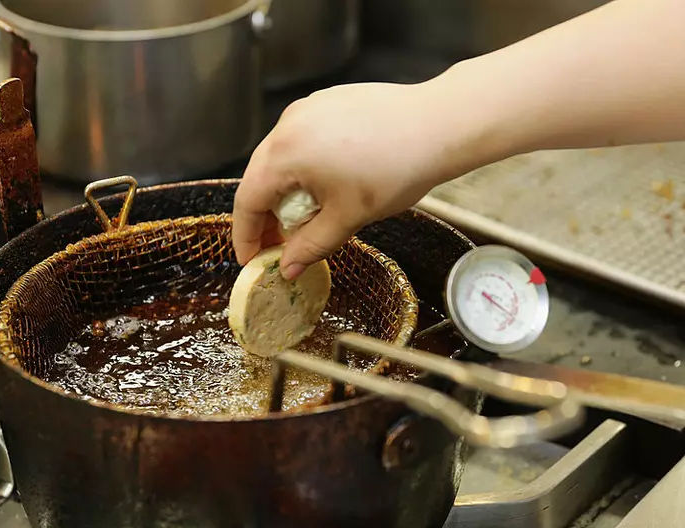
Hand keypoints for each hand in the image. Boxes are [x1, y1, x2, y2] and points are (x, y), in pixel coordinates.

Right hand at [232, 81, 444, 278]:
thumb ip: (311, 246)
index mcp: (285, 153)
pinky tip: (325, 188)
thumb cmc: (397, 168)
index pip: (248, 200)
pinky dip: (303, 169)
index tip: (252, 260)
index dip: (246, 236)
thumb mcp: (348, 218)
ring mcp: (307, 109)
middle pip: (259, 177)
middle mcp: (288, 124)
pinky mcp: (327, 102)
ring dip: (285, 192)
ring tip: (305, 220)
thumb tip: (288, 268)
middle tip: (278, 247)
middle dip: (265, 216)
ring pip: (280, 158)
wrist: (438, 125)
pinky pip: (302, 141)